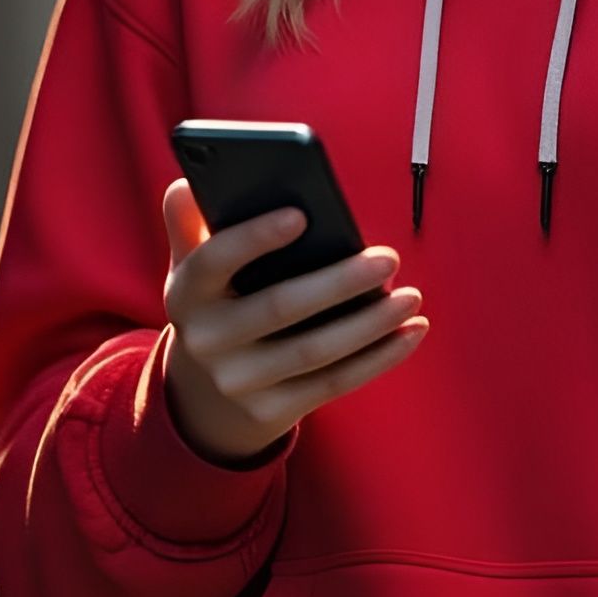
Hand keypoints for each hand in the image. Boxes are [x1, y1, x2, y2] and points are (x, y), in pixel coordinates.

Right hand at [161, 181, 428, 466]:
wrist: (207, 392)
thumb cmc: (219, 303)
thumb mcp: (195, 267)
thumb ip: (191, 224)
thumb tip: (188, 185)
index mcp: (186, 292)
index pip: (214, 260)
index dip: (254, 238)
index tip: (302, 214)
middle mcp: (205, 340)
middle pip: (278, 307)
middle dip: (338, 282)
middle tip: (388, 258)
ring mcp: (238, 381)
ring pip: (314, 351)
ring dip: (370, 323)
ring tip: (411, 296)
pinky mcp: (271, 411)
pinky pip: (334, 383)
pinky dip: (379, 358)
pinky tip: (411, 331)